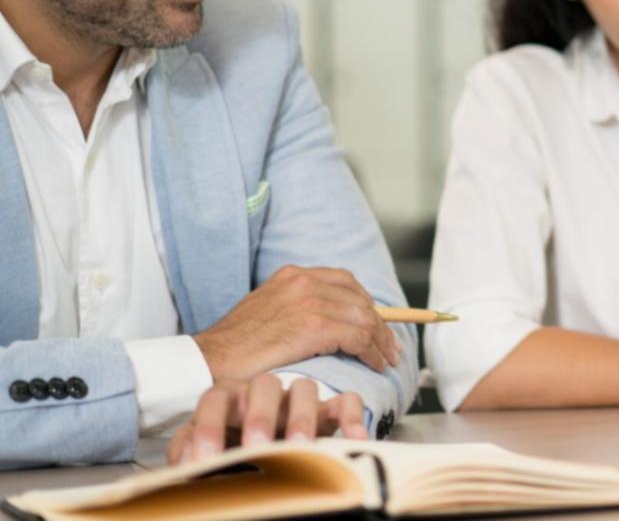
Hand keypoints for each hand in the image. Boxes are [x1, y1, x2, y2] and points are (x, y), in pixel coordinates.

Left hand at [167, 376, 368, 465]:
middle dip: (260, 417)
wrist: (255, 454)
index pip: (214, 400)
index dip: (209, 427)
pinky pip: (346, 401)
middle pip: (263, 386)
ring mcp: (298, 399)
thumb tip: (186, 465)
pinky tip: (354, 441)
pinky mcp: (328, 411)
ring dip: (302, 417)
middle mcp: (263, 393)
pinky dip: (352, 418)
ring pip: (305, 388)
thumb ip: (189, 454)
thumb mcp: (200, 453)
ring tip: (300, 448)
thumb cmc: (226, 451)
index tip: (205, 460)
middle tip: (257, 448)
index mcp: (227, 399)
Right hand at [193, 265, 400, 382]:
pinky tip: (376, 364)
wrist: (208, 361)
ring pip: (364, 317)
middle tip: (389, 345)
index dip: (366, 304)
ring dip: (381, 340)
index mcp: (292, 275)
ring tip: (387, 358)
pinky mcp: (314, 325)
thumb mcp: (269, 314)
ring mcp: (309, 301)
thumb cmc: (235, 348)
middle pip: (359, 298)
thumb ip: (298, 310)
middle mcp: (303, 281)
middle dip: (380, 323)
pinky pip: (358, 336)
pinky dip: (372, 351)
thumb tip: (331, 324)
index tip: (378, 324)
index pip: (345, 282)